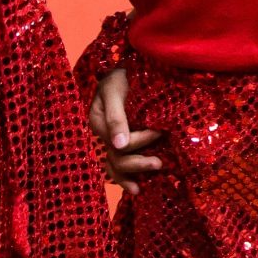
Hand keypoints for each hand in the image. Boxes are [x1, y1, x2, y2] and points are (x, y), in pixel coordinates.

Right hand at [86, 67, 162, 193]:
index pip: (119, 142)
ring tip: (153, 173)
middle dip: (138, 163)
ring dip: (135, 173)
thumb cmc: (120, 76)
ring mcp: (111, 140)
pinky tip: (137, 189)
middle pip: (117, 158)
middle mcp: (103, 135)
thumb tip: (119, 145)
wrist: (126, 68)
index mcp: (98, 123)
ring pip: (117, 166)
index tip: (159, 131)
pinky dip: (128, 177)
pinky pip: (120, 165)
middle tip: (159, 163)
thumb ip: (116, 117)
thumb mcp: (115, 91)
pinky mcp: (121, 142)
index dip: (140, 140)